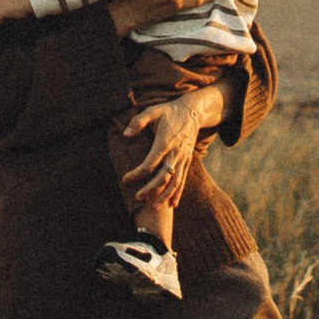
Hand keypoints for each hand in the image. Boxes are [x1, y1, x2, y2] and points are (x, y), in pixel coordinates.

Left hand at [117, 85, 220, 218]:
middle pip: (163, 177)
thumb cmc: (169, 111)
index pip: (149, 164)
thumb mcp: (153, 111)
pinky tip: (173, 205)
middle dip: (150, 189)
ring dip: (164, 196)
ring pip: (175, 182)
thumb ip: (138, 121)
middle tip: (138, 197)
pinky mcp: (187, 161)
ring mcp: (183, 158)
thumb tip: (125, 134)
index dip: (137, 174)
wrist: (193, 112)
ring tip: (154, 208)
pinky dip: (178, 193)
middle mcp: (175, 153)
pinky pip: (183, 180)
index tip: (125, 179)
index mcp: (165, 142)